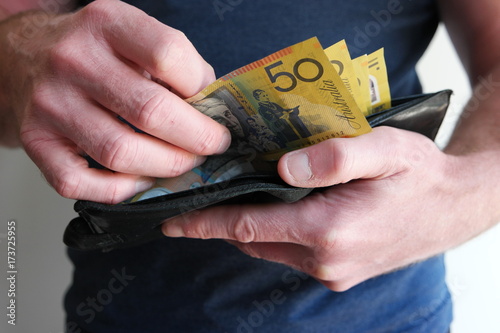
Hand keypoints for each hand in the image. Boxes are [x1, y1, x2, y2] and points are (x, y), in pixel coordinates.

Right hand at [0, 0, 229, 202]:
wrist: (23, 54)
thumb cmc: (93, 50)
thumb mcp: (133, 34)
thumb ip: (176, 64)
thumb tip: (211, 110)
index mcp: (107, 24)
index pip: (168, 55)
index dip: (201, 88)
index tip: (212, 108)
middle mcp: (74, 60)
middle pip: (150, 111)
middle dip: (197, 139)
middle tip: (212, 145)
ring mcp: (51, 103)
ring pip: (121, 152)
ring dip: (165, 166)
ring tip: (183, 163)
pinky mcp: (36, 139)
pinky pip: (80, 182)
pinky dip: (119, 191)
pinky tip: (140, 181)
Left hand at [162, 127, 483, 290]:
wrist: (454, 207)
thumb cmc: (420, 174)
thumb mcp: (386, 149)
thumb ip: (334, 157)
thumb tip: (282, 168)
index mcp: (329, 229)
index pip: (247, 226)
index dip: (205, 222)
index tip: (170, 220)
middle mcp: (325, 259)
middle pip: (254, 239)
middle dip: (222, 221)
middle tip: (199, 195)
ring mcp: (333, 271)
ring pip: (270, 248)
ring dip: (248, 226)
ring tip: (234, 197)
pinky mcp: (340, 272)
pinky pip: (291, 254)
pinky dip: (273, 234)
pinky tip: (275, 210)